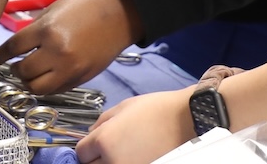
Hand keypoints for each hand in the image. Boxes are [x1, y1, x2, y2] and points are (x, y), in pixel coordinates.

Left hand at [0, 0, 140, 94]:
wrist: (118, 16)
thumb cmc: (86, 7)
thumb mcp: (55, 8)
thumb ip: (35, 27)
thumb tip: (17, 44)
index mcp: (47, 30)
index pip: (14, 48)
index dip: (1, 55)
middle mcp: (57, 52)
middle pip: (23, 72)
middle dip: (13, 70)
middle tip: (12, 65)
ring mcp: (70, 68)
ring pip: (38, 88)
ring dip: (28, 82)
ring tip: (28, 74)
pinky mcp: (80, 78)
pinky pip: (55, 90)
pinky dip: (46, 86)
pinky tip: (44, 76)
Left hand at [76, 89, 195, 162]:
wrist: (186, 121)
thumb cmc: (156, 110)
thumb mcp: (122, 107)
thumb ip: (101, 122)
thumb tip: (90, 134)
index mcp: (104, 140)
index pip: (80, 152)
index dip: (87, 146)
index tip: (94, 143)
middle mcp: (113, 161)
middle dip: (95, 158)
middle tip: (108, 148)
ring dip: (108, 163)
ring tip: (123, 151)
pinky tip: (134, 156)